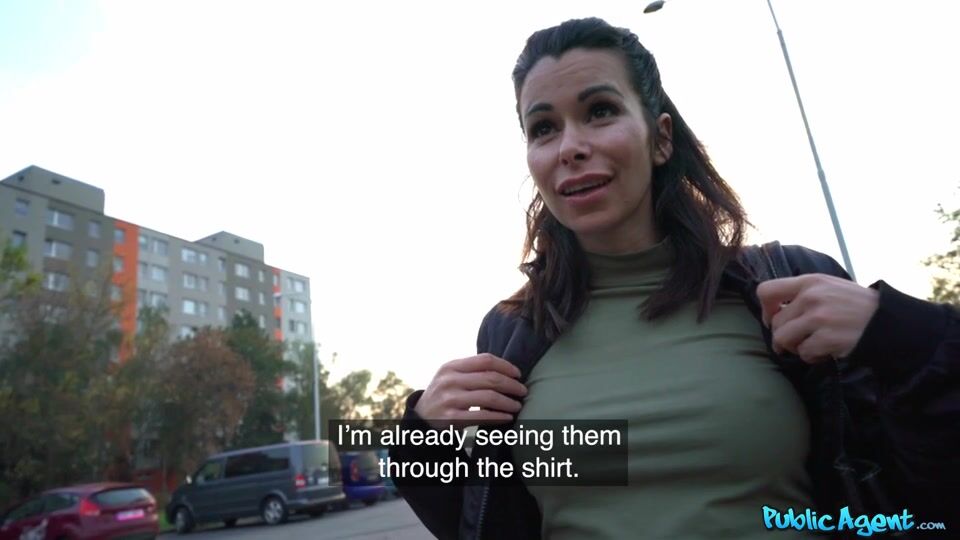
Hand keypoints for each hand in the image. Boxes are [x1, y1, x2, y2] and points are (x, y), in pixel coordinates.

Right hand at [414, 353, 527, 428]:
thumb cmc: (442, 394)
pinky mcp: (451, 418)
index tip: (518, 373)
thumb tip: (505, 369)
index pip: (485, 360)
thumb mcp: (449, 376)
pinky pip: (482, 416)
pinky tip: (507, 418)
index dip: (505, 366)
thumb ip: (471, 370)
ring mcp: (450, 399)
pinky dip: (498, 416)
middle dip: (512, 385)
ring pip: (489, 397)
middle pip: (491, 378)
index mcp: (451, 366)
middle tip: (523, 391)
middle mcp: (450, 380)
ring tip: (517, 406)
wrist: (420, 419)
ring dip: (508, 402)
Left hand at [757, 274, 878, 362]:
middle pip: (775, 323)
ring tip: (811, 345)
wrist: (888, 321)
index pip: (766, 290)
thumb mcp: (829, 287)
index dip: (765, 309)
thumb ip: (802, 293)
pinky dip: (812, 357)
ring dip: (794, 348)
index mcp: (810, 282)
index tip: (773, 318)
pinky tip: (826, 351)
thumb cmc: (855, 305)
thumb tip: (772, 310)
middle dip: (783, 336)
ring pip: (783, 339)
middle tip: (799, 340)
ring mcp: (819, 318)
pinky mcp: (828, 338)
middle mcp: (811, 297)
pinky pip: (804, 353)